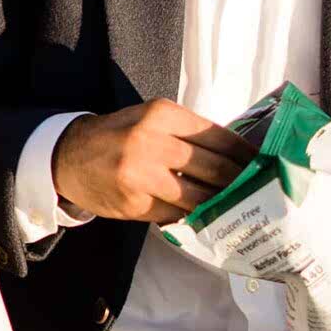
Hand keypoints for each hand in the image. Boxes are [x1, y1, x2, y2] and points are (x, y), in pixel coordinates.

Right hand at [51, 100, 252, 225]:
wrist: (67, 157)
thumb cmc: (117, 136)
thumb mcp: (149, 120)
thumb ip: (186, 133)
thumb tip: (234, 156)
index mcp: (161, 115)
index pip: (218, 136)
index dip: (244, 154)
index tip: (262, 164)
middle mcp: (151, 142)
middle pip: (214, 168)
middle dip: (239, 182)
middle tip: (257, 191)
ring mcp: (141, 175)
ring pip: (198, 196)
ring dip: (219, 205)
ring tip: (235, 208)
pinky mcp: (133, 202)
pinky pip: (174, 214)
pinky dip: (190, 216)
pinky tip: (200, 216)